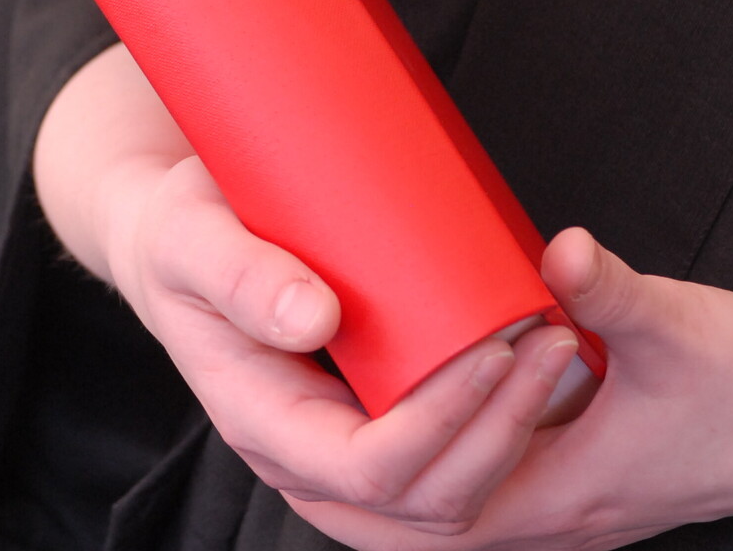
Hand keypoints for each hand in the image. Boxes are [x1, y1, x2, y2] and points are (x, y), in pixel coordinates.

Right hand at [103, 154, 582, 536]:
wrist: (174, 243)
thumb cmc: (182, 232)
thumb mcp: (190, 235)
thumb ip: (238, 272)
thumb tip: (313, 317)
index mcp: (260, 420)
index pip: (365, 470)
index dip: (439, 425)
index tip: (493, 350)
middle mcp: (303, 455)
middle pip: (422, 501)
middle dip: (500, 432)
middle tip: (553, 338)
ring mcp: (339, 446)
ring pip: (446, 496)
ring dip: (514, 433)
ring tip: (558, 343)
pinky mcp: (369, 421)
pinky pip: (447, 461)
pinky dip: (500, 427)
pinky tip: (537, 362)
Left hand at [290, 228, 732, 549]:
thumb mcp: (680, 327)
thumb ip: (610, 290)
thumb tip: (554, 249)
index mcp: (557, 494)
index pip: (423, 506)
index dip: (363, 453)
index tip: (323, 381)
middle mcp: (550, 517)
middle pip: (407, 533)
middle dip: (334, 484)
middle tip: (277, 411)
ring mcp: (564, 507)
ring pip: (437, 521)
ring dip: (375, 478)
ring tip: (324, 407)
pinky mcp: (578, 485)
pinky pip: (476, 494)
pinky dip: (426, 463)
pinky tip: (412, 400)